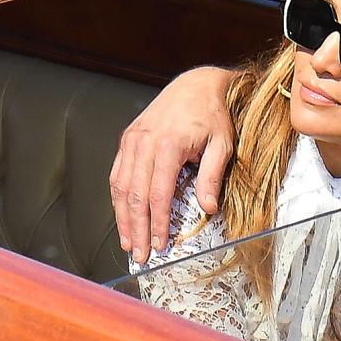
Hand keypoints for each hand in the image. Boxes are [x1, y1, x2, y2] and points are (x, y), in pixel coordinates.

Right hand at [110, 66, 235, 262]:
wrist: (197, 84)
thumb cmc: (213, 114)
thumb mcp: (222, 144)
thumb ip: (212, 175)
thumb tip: (208, 208)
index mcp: (168, 145)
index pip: (158, 194)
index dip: (158, 223)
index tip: (160, 245)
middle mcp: (144, 143)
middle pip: (134, 195)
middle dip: (137, 229)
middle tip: (140, 255)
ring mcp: (132, 140)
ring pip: (120, 187)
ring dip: (122, 218)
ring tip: (128, 243)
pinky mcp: (128, 139)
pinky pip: (117, 174)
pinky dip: (118, 199)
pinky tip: (123, 217)